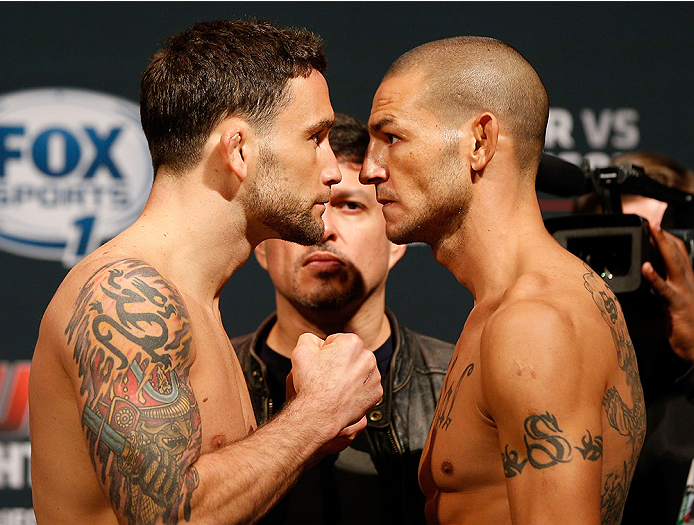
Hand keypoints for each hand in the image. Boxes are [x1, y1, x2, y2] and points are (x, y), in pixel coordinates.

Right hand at [289, 332, 381, 441]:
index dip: (326, 352)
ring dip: (350, 375)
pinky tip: (344, 394)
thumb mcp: (301, 351)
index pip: (337, 341)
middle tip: (327, 375)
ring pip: (359, 370)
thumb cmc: (312, 384)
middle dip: (340, 362)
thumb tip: (316, 341)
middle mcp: (368, 357)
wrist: (319, 414)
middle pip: (351, 355)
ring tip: (335, 386)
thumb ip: (309, 338)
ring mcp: (374, 377)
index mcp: (352, 343)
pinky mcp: (376, 393)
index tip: (321, 363)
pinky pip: (366, 387)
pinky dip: (357, 390)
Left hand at [643, 224, 693, 362]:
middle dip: (666, 236)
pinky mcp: (677, 305)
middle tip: (653, 220)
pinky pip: (664, 289)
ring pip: (674, 264)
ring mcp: (684, 292)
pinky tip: (646, 267)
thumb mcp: (674, 302)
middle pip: (678, 254)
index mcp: (687, 281)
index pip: (680, 254)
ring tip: (653, 231)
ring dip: (664, 246)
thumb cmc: (686, 326)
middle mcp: (687, 283)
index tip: (656, 225)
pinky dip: (655, 277)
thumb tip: (652, 275)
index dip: (669, 239)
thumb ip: (664, 288)